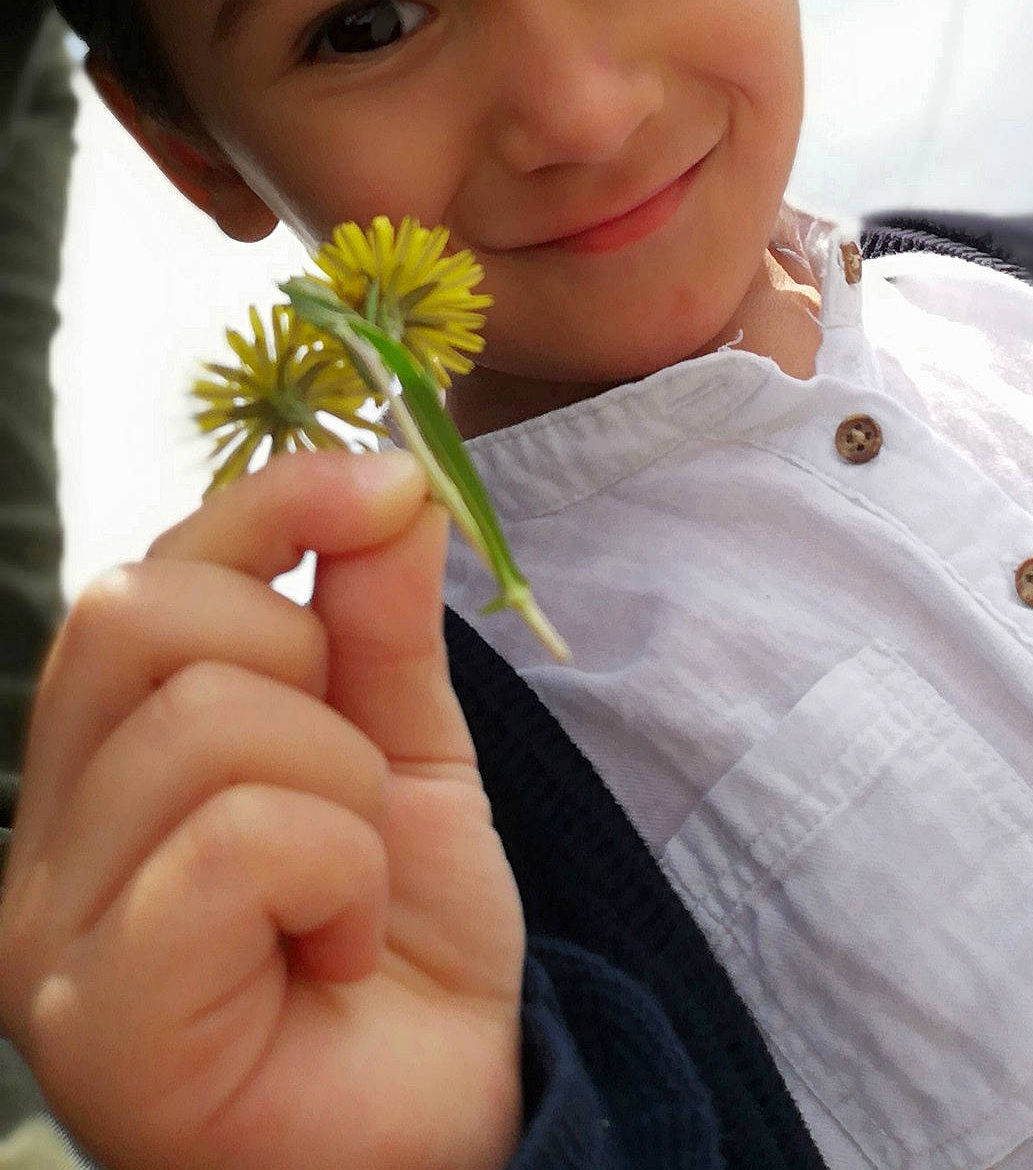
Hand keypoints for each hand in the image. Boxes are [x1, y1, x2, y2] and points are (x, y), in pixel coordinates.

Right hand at [0, 449, 525, 1169]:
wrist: (443, 1126)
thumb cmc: (403, 951)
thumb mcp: (407, 750)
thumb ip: (380, 618)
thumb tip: (386, 473)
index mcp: (105, 759)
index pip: (146, 571)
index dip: (273, 504)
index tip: (390, 485)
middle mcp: (44, 834)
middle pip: (141, 614)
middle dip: (306, 668)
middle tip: (356, 793)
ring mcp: (47, 930)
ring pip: (205, 718)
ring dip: (342, 793)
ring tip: (349, 893)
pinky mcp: (90, 1015)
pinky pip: (234, 836)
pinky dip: (335, 871)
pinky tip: (334, 949)